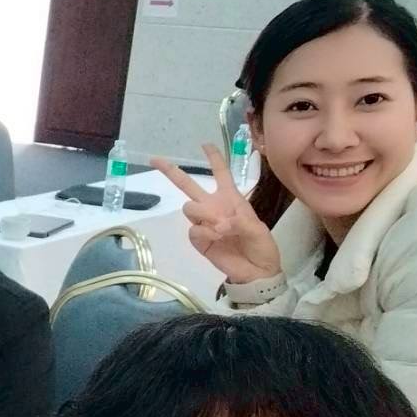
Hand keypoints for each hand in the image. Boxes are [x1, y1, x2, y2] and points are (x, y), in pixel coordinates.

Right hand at [151, 144, 281, 284]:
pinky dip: (205, 233)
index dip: (214, 158)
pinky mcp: (198, 240)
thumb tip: (219, 224)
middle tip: (154, 160)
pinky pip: (193, 230)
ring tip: (221, 229)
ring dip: (203, 214)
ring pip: (189, 207)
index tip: (204, 144)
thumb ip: (240, 223)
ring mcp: (203, 223)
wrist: (256, 272)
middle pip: (188, 185)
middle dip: (171, 171)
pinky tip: (218, 239)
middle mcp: (213, 207)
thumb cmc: (261, 246)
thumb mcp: (258, 230)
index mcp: (231, 199)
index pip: (221, 173)